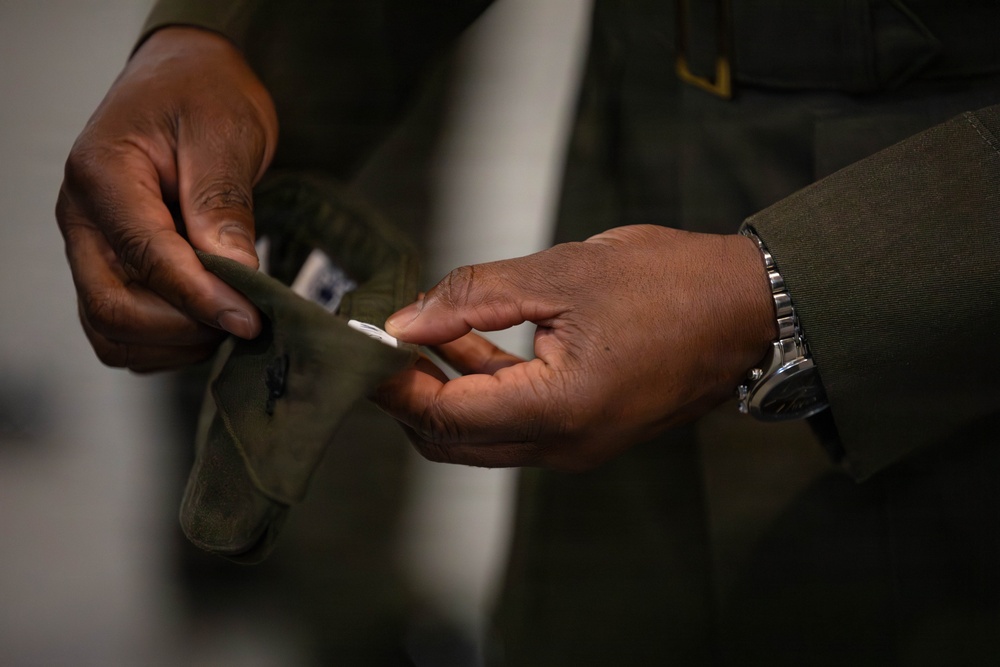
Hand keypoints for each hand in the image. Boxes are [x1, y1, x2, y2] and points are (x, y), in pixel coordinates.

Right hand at [56, 27, 277, 370]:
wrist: (189, 81)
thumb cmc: (203, 95)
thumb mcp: (224, 133)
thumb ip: (222, 204)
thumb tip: (234, 272)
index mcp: (102, 175)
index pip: (145, 257)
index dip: (200, 297)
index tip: (250, 318)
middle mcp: (83, 219)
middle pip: (112, 310)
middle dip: (185, 328)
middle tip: (245, 317)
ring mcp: (93, 249)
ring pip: (113, 332)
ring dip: (176, 343)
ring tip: (232, 314)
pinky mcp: (111, 269)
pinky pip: (124, 332)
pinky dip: (168, 343)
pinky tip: (211, 319)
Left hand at [376, 225, 776, 470]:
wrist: (747, 308)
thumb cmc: (671, 283)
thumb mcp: (561, 273)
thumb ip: (473, 297)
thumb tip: (405, 322)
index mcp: (560, 408)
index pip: (444, 414)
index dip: (393, 383)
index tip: (363, 346)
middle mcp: (566, 445)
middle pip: (454, 440)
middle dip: (410, 396)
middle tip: (385, 343)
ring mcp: (579, 445)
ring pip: (482, 435)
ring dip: (446, 390)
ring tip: (424, 333)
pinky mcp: (588, 433)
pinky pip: (516, 424)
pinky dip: (484, 390)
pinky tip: (469, 344)